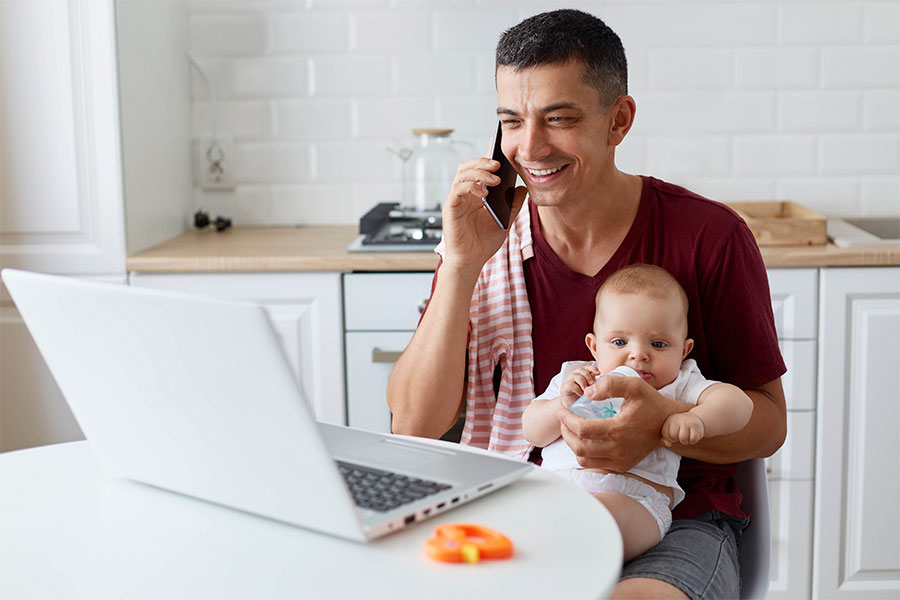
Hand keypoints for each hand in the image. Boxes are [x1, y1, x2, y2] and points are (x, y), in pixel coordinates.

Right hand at [440, 157, 526, 271]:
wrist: (471, 261)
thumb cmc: (483, 243)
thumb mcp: (505, 221)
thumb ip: (513, 205)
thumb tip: (523, 187)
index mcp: (476, 194)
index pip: (479, 169)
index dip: (486, 156)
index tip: (496, 144)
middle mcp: (464, 194)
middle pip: (468, 166)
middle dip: (483, 161)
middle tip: (498, 164)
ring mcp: (456, 200)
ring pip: (462, 174)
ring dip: (479, 172)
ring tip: (495, 178)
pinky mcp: (450, 208)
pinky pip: (458, 189)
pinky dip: (471, 186)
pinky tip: (484, 192)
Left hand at [555, 376, 680, 471]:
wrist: (668, 424)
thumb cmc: (650, 403)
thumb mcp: (633, 385)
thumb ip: (609, 385)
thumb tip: (587, 393)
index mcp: (619, 430)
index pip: (582, 429)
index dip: (567, 420)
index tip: (562, 410)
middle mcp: (618, 449)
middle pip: (579, 447)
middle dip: (566, 432)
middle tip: (563, 419)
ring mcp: (620, 460)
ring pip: (584, 459)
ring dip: (572, 444)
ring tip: (571, 429)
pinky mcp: (622, 465)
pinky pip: (594, 464)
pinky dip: (583, 454)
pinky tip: (583, 439)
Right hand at [560, 365, 600, 407]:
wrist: (572, 406)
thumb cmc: (583, 398)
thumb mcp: (591, 390)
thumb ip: (594, 385)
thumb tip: (599, 382)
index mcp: (582, 375)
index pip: (587, 368)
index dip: (593, 369)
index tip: (598, 373)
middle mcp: (575, 376)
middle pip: (581, 370)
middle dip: (588, 377)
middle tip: (592, 385)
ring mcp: (569, 381)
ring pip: (576, 376)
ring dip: (583, 383)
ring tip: (586, 390)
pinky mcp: (564, 388)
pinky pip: (571, 385)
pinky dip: (578, 389)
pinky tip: (580, 395)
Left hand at [661, 412, 705, 445]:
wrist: (694, 419)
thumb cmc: (679, 427)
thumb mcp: (670, 430)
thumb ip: (665, 438)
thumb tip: (668, 444)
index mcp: (669, 420)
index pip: (665, 434)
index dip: (670, 438)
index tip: (675, 434)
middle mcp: (677, 419)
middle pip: (673, 436)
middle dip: (677, 439)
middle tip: (681, 435)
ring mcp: (687, 422)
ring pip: (683, 438)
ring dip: (685, 441)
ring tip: (687, 436)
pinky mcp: (695, 426)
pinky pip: (693, 439)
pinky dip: (693, 441)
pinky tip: (693, 435)